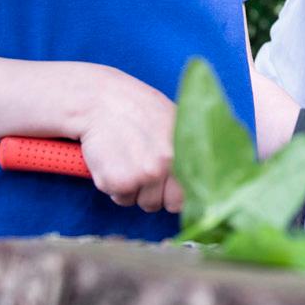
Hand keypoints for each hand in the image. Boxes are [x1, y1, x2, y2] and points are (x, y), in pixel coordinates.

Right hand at [75, 66, 180, 213]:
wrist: (102, 101)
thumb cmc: (139, 110)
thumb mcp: (176, 122)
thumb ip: (189, 150)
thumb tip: (203, 175)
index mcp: (187, 149)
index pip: (190, 194)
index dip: (177, 193)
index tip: (168, 186)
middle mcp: (169, 163)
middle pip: (165, 204)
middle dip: (154, 193)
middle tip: (142, 167)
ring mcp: (145, 174)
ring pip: (142, 203)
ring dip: (133, 189)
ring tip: (128, 160)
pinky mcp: (119, 181)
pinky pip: (120, 198)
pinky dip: (114, 186)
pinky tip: (113, 161)